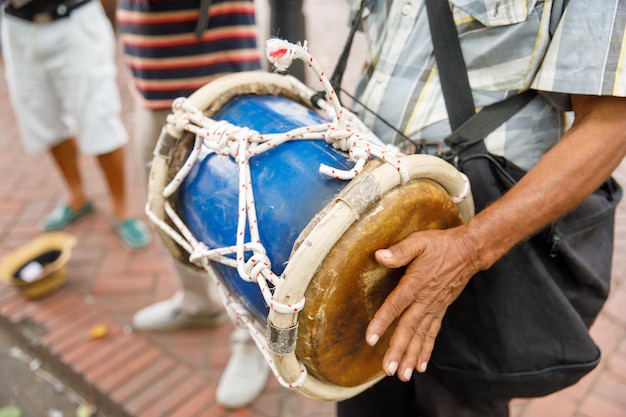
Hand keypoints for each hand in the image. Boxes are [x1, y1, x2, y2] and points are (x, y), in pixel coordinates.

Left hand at [366, 226, 478, 381]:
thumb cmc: (441, 244)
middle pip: (408, 328)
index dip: (382, 322)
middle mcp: (425, 300)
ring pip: (420, 336)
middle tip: (388, 370)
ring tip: (403, 376)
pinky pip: (432, 334)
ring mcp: (434, 308)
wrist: (469, 251)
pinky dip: (426, 350)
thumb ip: (399, 251)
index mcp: (415, 284)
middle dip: (398, 350)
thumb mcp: (419, 241)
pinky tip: (420, 366)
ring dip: (411, 356)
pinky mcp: (440, 310)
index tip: (370, 339)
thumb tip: (379, 256)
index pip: (395, 306)